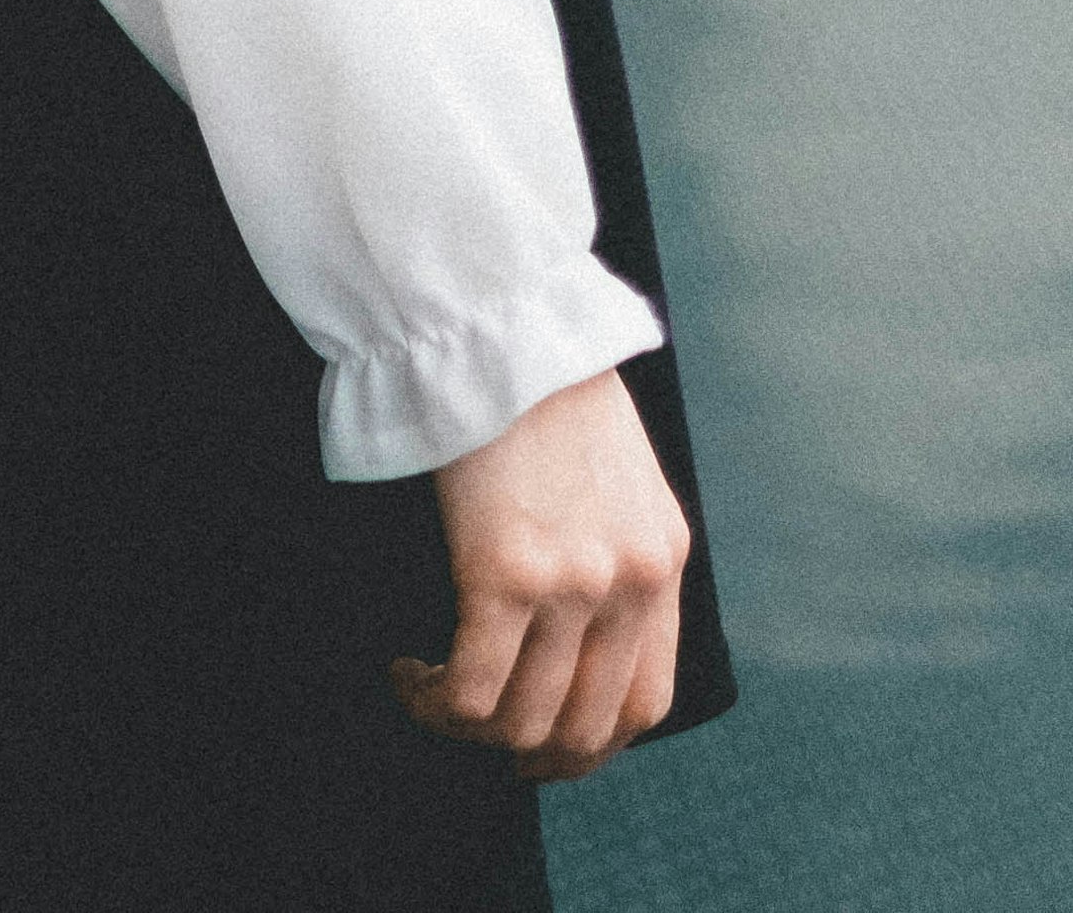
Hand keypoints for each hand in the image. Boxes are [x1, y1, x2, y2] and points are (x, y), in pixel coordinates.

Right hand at [390, 367, 686, 782]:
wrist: (503, 318)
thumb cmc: (541, 383)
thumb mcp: (618, 471)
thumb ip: (616, 548)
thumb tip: (580, 632)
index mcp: (662, 560)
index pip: (646, 702)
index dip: (592, 745)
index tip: (547, 747)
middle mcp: (629, 582)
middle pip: (588, 727)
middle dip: (531, 754)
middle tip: (484, 742)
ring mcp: (572, 583)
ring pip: (524, 720)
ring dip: (469, 729)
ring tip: (432, 695)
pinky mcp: (505, 572)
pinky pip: (471, 689)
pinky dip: (434, 702)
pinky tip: (409, 675)